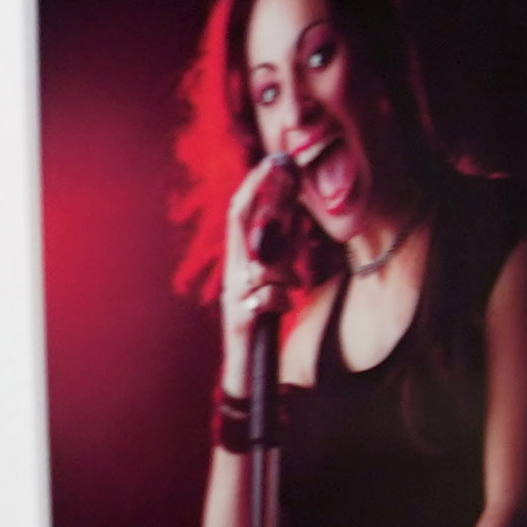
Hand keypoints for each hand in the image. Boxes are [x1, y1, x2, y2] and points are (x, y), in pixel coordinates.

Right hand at [218, 154, 299, 351]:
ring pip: (257, 265)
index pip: (242, 215)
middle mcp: (234, 273)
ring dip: (280, 270)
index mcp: (243, 260)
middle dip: (260, 194)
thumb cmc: (263, 317)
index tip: (275, 160)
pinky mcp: (241, 321)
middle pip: (241, 225)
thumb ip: (281, 250)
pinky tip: (282, 307)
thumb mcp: (276, 276)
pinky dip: (277, 301)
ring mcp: (234, 297)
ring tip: (292, 285)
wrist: (248, 366)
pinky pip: (262, 301)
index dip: (255, 186)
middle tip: (281, 168)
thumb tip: (291, 216)